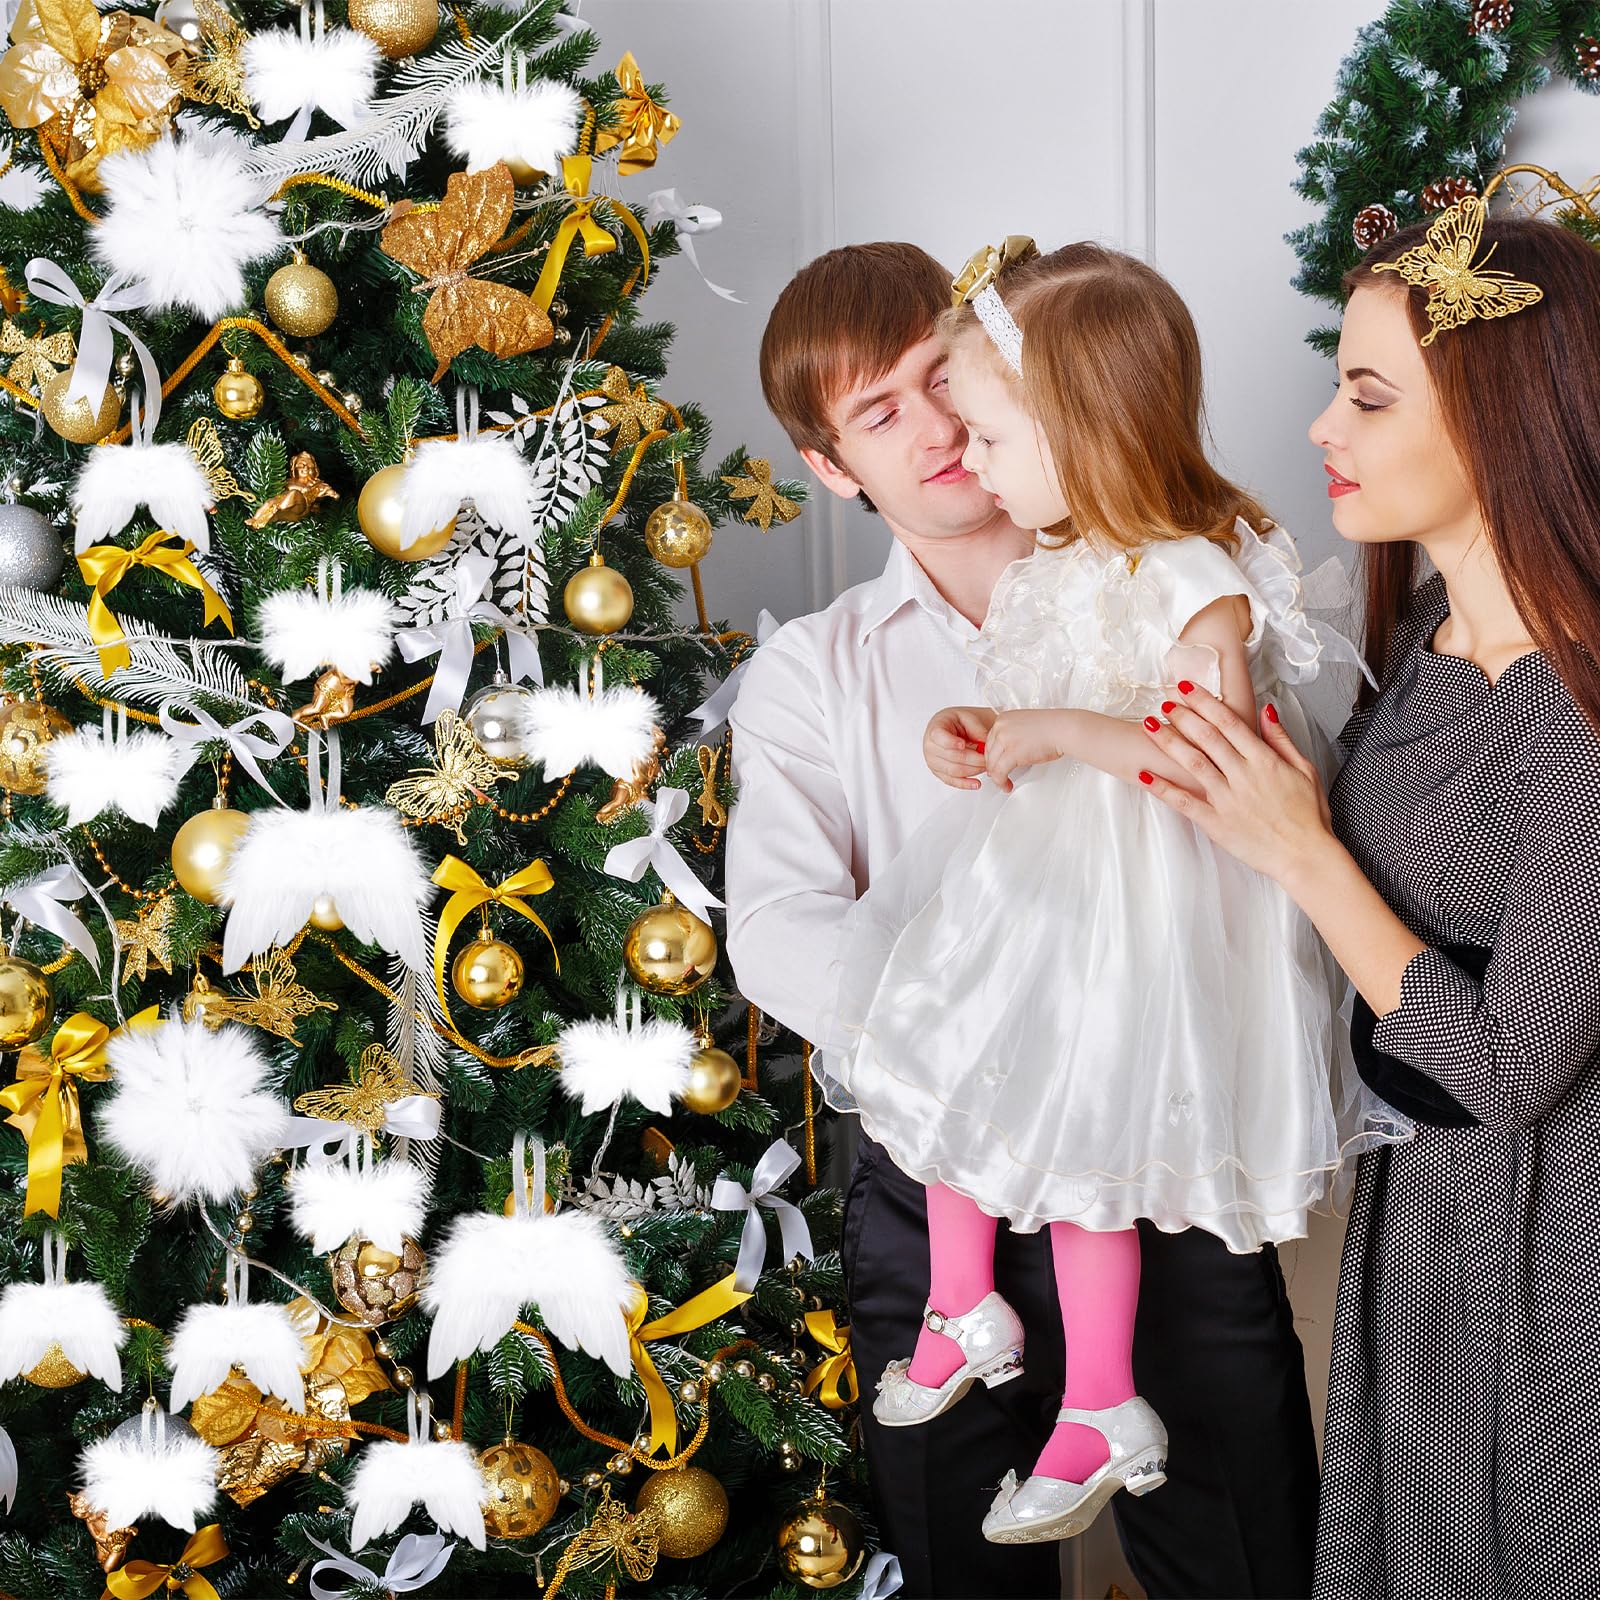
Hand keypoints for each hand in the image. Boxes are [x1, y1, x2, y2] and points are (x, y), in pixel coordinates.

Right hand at [924, 705, 995, 789]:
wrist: (952, 728)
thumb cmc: (958, 722)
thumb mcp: (968, 718)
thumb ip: (977, 729)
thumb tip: (986, 744)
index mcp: (935, 728)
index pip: (939, 737)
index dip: (950, 742)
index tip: (962, 744)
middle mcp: (930, 746)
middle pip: (951, 757)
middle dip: (973, 759)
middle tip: (987, 758)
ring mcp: (933, 761)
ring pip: (953, 771)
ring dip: (973, 771)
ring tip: (986, 767)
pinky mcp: (939, 772)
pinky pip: (951, 781)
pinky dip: (965, 784)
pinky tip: (976, 783)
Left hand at [984, 709, 1070, 791]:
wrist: (1063, 729)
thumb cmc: (1052, 728)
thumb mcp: (1024, 725)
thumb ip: (1012, 735)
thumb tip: (1006, 751)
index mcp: (1003, 719)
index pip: (989, 740)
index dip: (992, 756)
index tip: (996, 764)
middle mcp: (1001, 727)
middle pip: (988, 752)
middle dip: (993, 767)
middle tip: (998, 776)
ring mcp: (1005, 739)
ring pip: (992, 764)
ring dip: (997, 777)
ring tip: (1003, 783)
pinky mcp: (1012, 753)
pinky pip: (999, 772)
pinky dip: (1001, 782)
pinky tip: (1006, 785)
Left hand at [1139, 682, 1334, 884]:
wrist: (1306, 856)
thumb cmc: (1308, 816)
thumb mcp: (1305, 770)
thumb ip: (1281, 739)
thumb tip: (1266, 710)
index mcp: (1264, 760)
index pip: (1229, 722)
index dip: (1205, 702)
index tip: (1187, 688)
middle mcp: (1242, 776)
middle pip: (1207, 737)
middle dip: (1183, 715)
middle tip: (1165, 700)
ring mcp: (1227, 799)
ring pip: (1192, 763)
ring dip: (1168, 742)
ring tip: (1150, 725)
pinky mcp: (1215, 823)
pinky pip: (1184, 802)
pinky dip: (1162, 788)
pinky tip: (1144, 775)